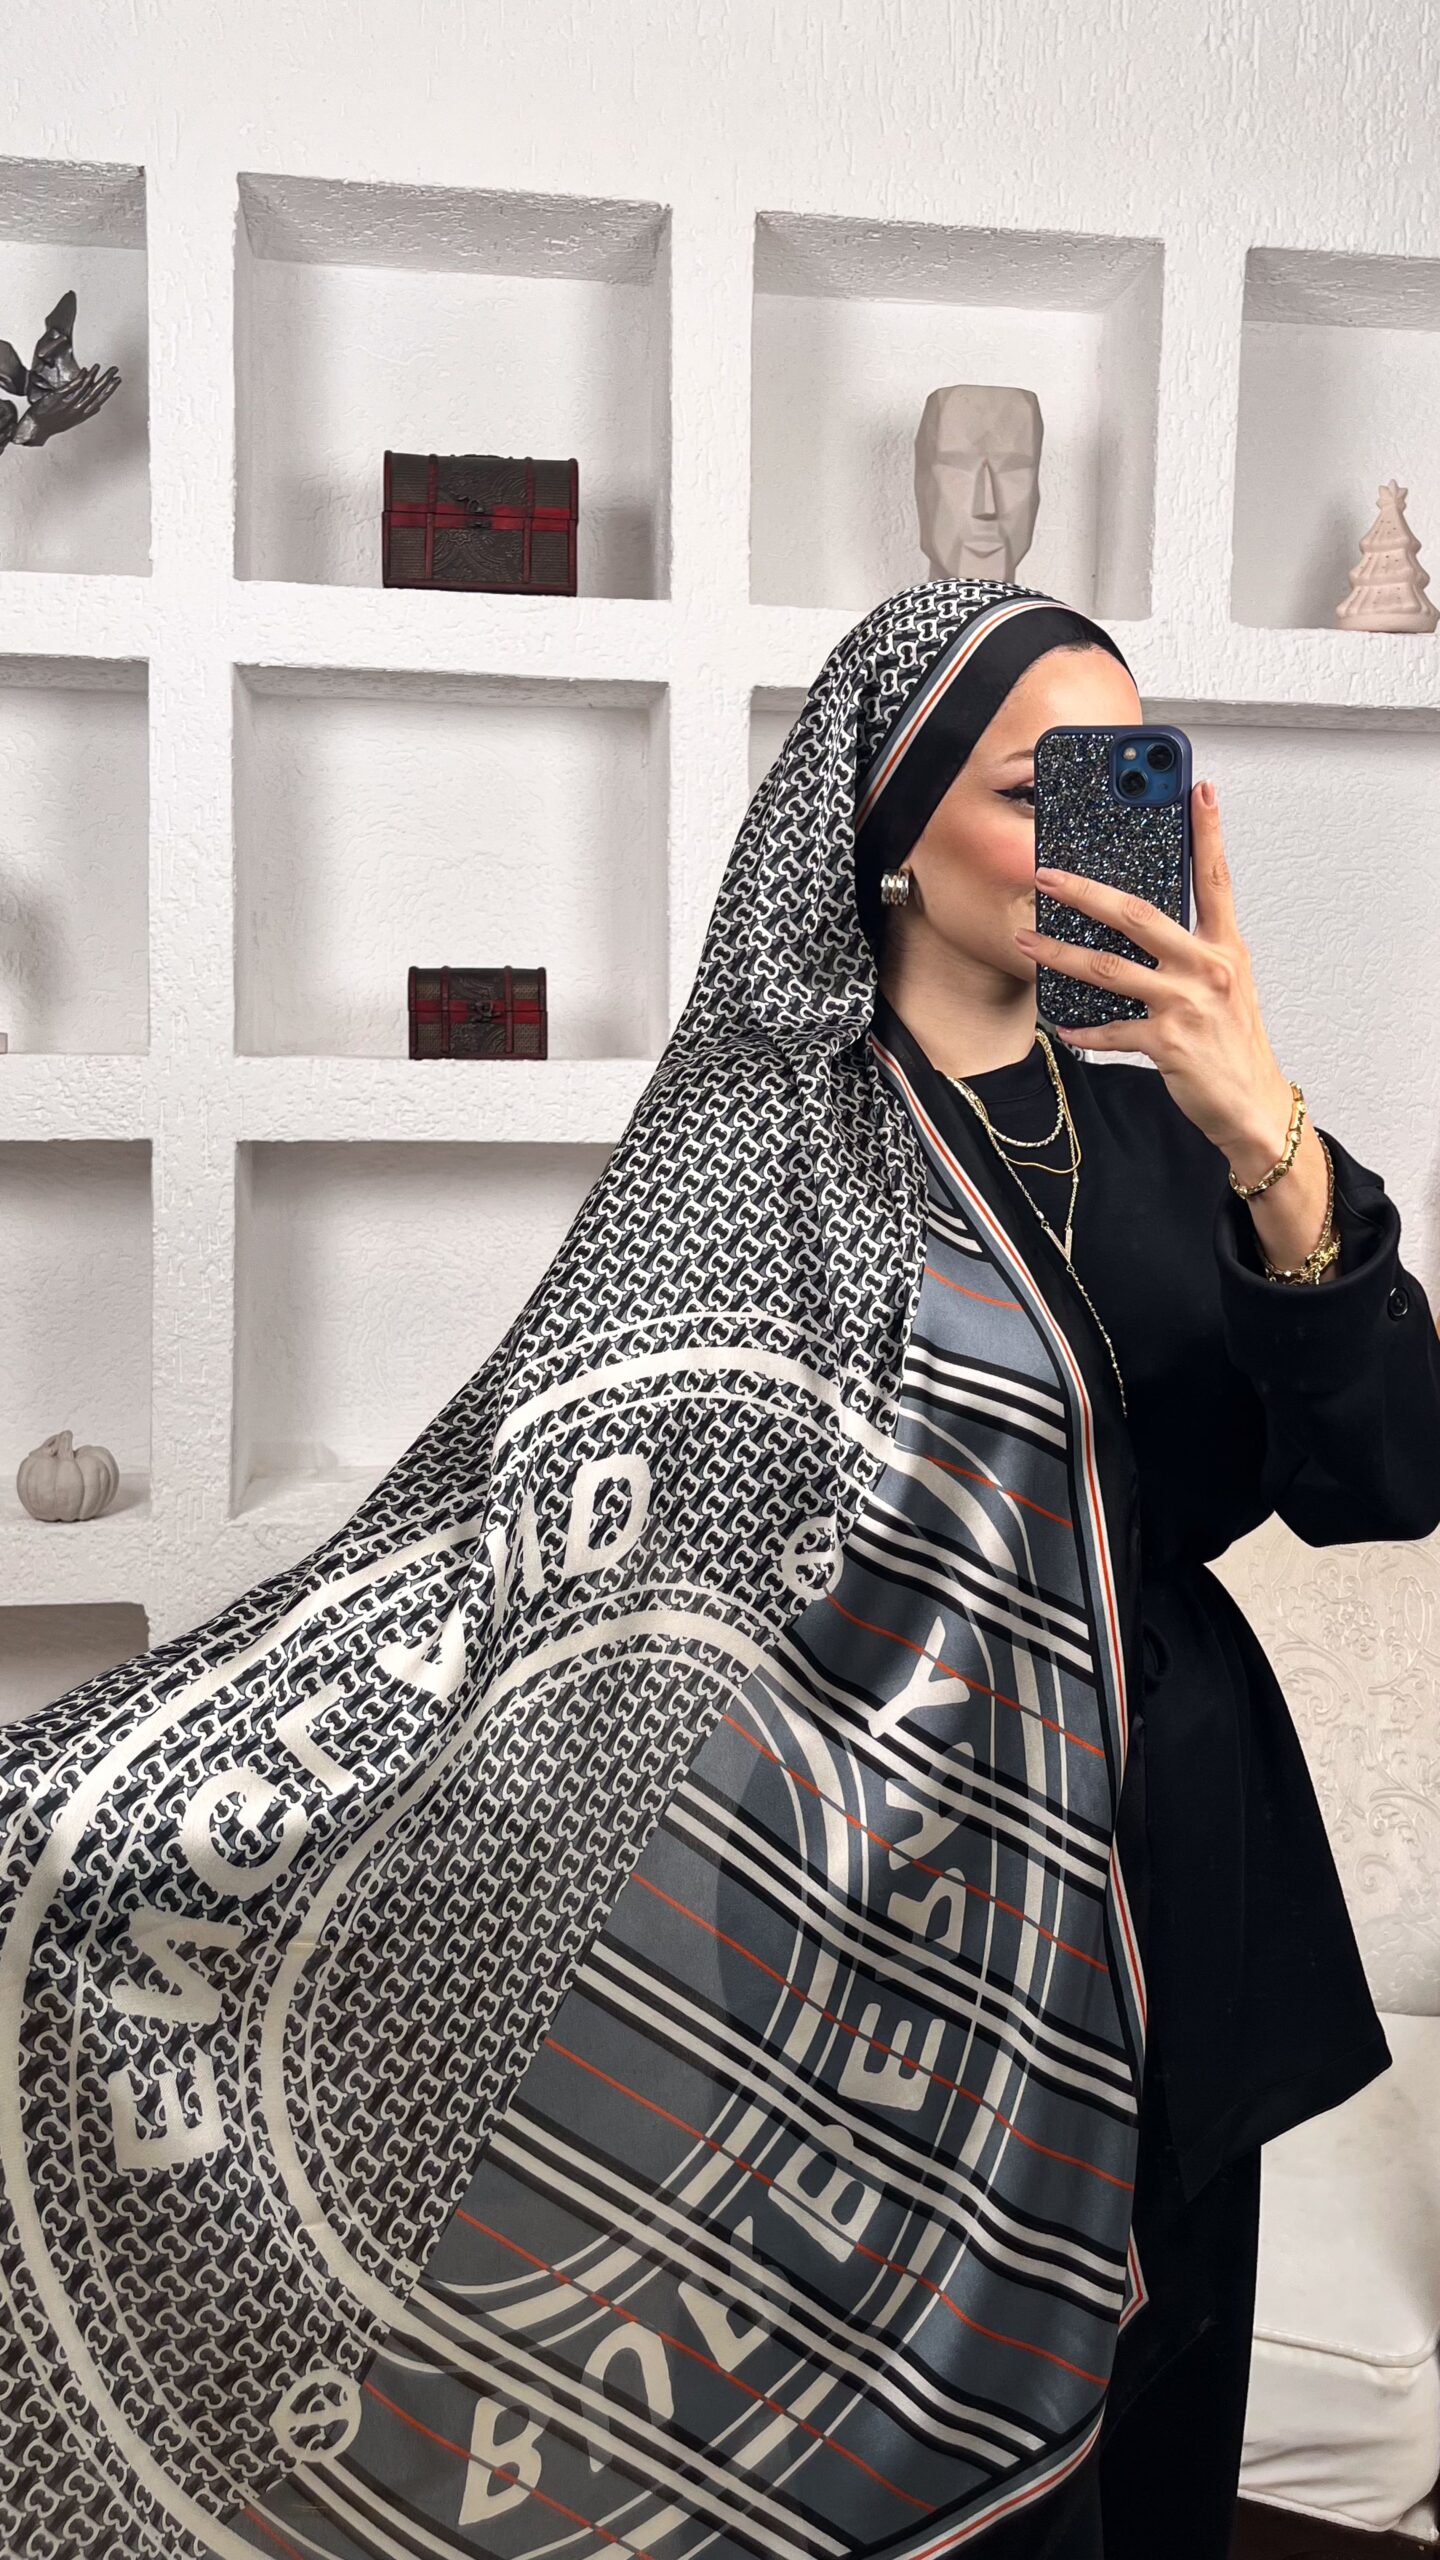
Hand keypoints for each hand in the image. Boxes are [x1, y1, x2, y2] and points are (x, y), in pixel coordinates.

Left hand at [1012, 778, 1293, 1161]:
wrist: (1251, 1104)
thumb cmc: (1233, 1042)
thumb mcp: (1226, 984)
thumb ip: (1193, 950)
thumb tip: (1142, 924)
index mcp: (1225, 948)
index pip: (1216, 878)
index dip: (1209, 832)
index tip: (1198, 789)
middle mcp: (1207, 969)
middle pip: (1136, 915)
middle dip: (1084, 891)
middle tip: (1046, 874)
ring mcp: (1186, 1005)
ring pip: (1107, 969)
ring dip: (1058, 954)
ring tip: (1025, 940)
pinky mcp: (1169, 1043)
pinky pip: (1110, 1030)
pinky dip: (1082, 1029)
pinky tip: (1060, 1023)